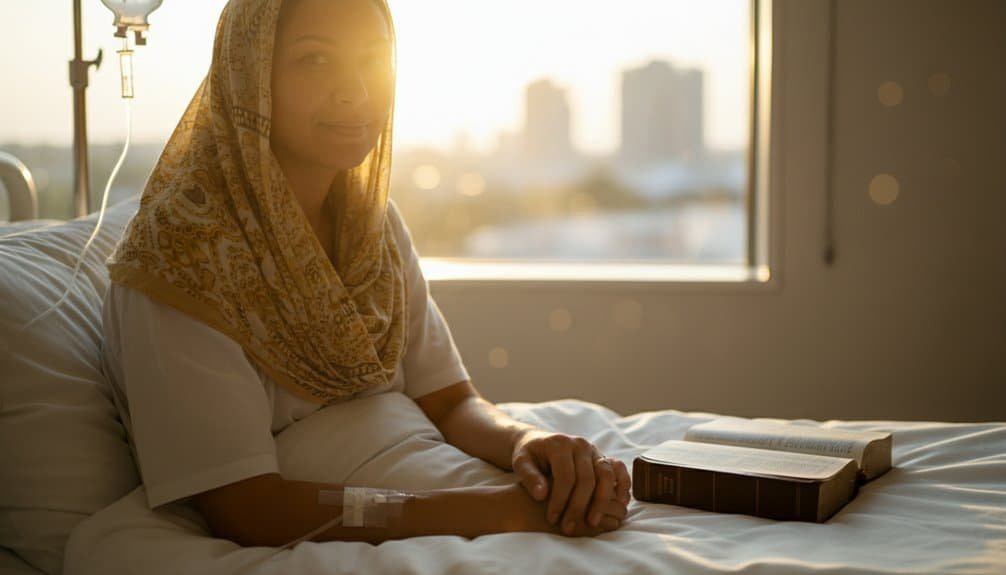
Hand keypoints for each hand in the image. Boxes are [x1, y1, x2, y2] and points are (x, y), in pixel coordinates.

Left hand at [511, 430, 630, 534]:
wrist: (538, 442)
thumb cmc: (529, 456)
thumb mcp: (521, 462)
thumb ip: (529, 477)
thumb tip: (542, 495)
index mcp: (560, 444)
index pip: (565, 476)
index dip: (560, 499)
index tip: (552, 518)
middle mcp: (580, 445)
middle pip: (587, 478)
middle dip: (579, 506)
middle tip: (569, 527)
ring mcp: (594, 450)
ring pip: (606, 474)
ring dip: (602, 500)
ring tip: (593, 522)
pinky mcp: (602, 457)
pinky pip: (618, 469)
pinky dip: (622, 484)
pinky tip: (620, 503)